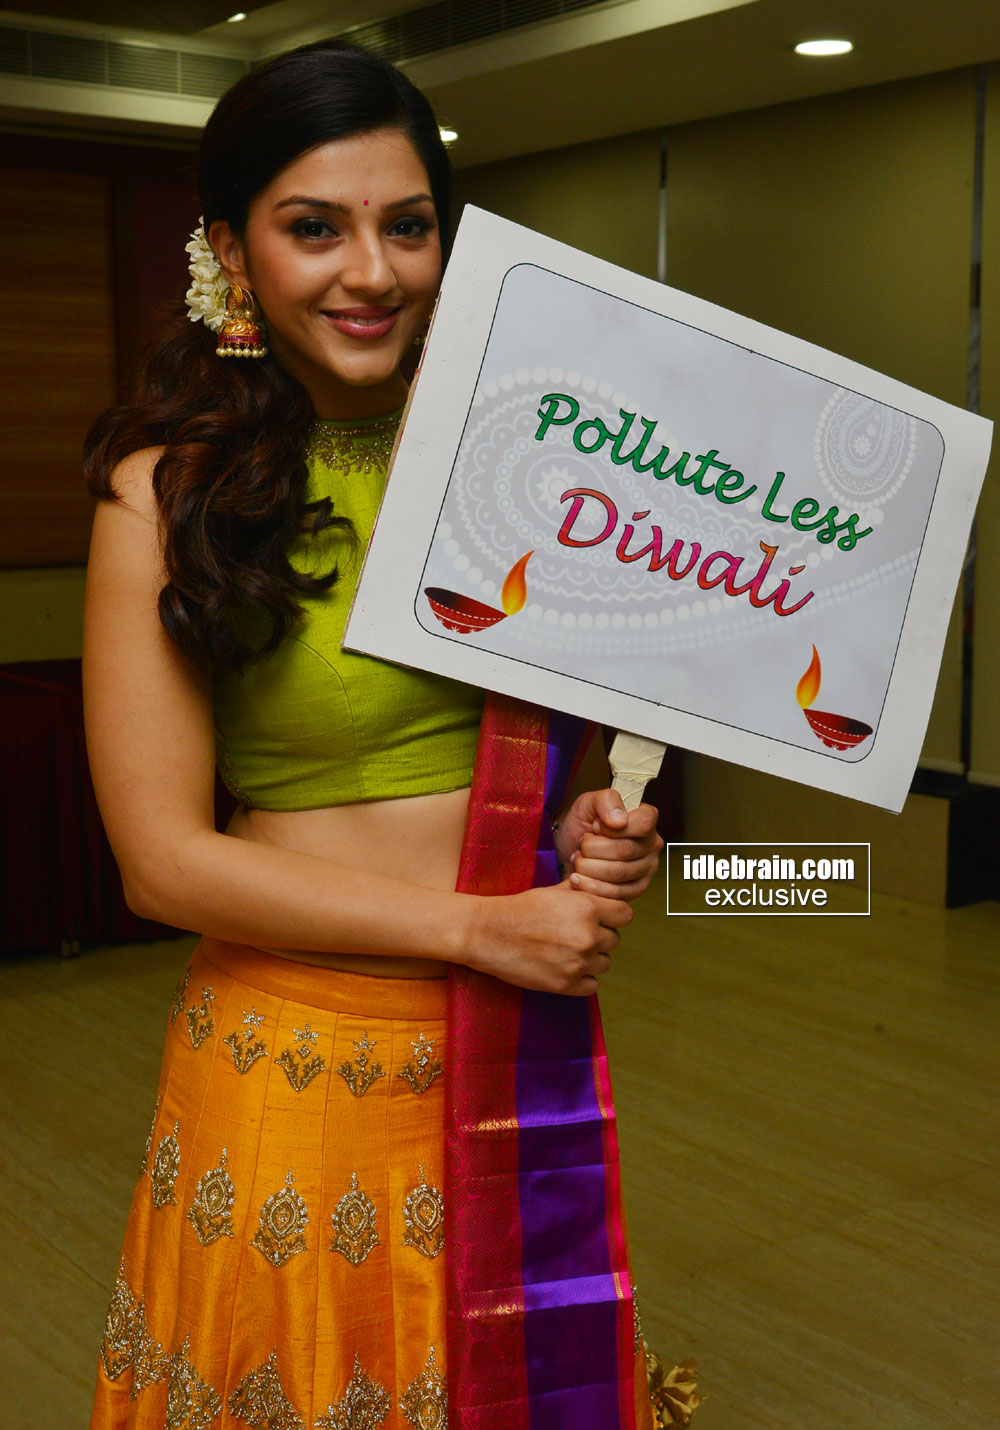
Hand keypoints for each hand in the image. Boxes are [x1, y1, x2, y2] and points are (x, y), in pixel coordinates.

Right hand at [467, 882, 632, 995]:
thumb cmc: (519, 909)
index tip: (601, 918)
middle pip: (615, 940)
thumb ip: (580, 892)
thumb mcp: (553, 892)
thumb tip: (596, 886)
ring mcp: (578, 963)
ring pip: (605, 963)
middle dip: (600, 937)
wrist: (489, 934)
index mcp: (587, 908)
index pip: (625, 915)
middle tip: (576, 934)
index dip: (614, 916)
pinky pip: (593, 985)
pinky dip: (583, 979)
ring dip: (592, 959)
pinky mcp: (567, 985)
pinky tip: (566, 968)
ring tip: (568, 951)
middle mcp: (588, 936)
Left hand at [555, 789, 662, 901]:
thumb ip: (606, 801)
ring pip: (619, 873)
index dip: (613, 828)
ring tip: (578, 859)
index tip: (595, 827)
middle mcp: (652, 844)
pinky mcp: (636, 890)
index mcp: (646, 819)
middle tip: (580, 845)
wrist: (565, 851)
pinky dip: (590, 887)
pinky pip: (616, 894)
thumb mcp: (588, 803)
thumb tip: (620, 820)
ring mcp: (647, 869)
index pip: (642, 823)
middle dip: (593, 849)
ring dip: (589, 867)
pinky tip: (577, 878)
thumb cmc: (580, 825)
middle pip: (626, 851)